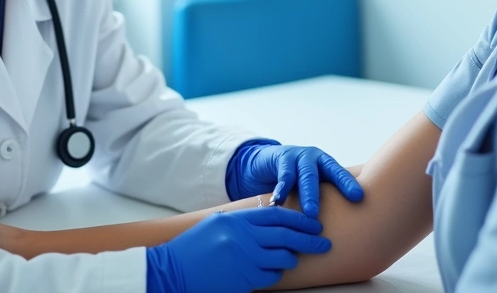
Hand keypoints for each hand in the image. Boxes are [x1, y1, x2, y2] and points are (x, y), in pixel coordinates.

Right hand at [146, 206, 330, 292]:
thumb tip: (273, 220)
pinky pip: (270, 276)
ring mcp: (243, 259)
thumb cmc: (194, 248)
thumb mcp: (217, 224)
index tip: (315, 224)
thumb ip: (243, 221)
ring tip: (292, 259)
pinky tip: (270, 270)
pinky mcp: (243, 279)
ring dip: (290, 259)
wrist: (172, 271)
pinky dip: (275, 273)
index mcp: (236, 220)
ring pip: (282, 258)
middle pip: (286, 236)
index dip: (300, 220)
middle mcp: (241, 237)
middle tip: (324, 243)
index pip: (277, 216)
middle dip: (309, 240)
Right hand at [227, 143, 363, 217]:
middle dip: (316, 195)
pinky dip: (280, 190)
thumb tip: (356, 221)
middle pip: (316, 176)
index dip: (348, 184)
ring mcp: (296, 157)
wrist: (272, 160)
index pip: (338, 173)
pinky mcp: (280, 159)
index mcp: (326, 163)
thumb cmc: (301, 178)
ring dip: (304, 194)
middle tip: (318, 214)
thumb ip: (332, 195)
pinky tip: (278, 202)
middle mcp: (313, 158)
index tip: (358, 197)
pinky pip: (282, 176)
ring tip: (307, 212)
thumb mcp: (318, 182)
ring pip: (301, 176)